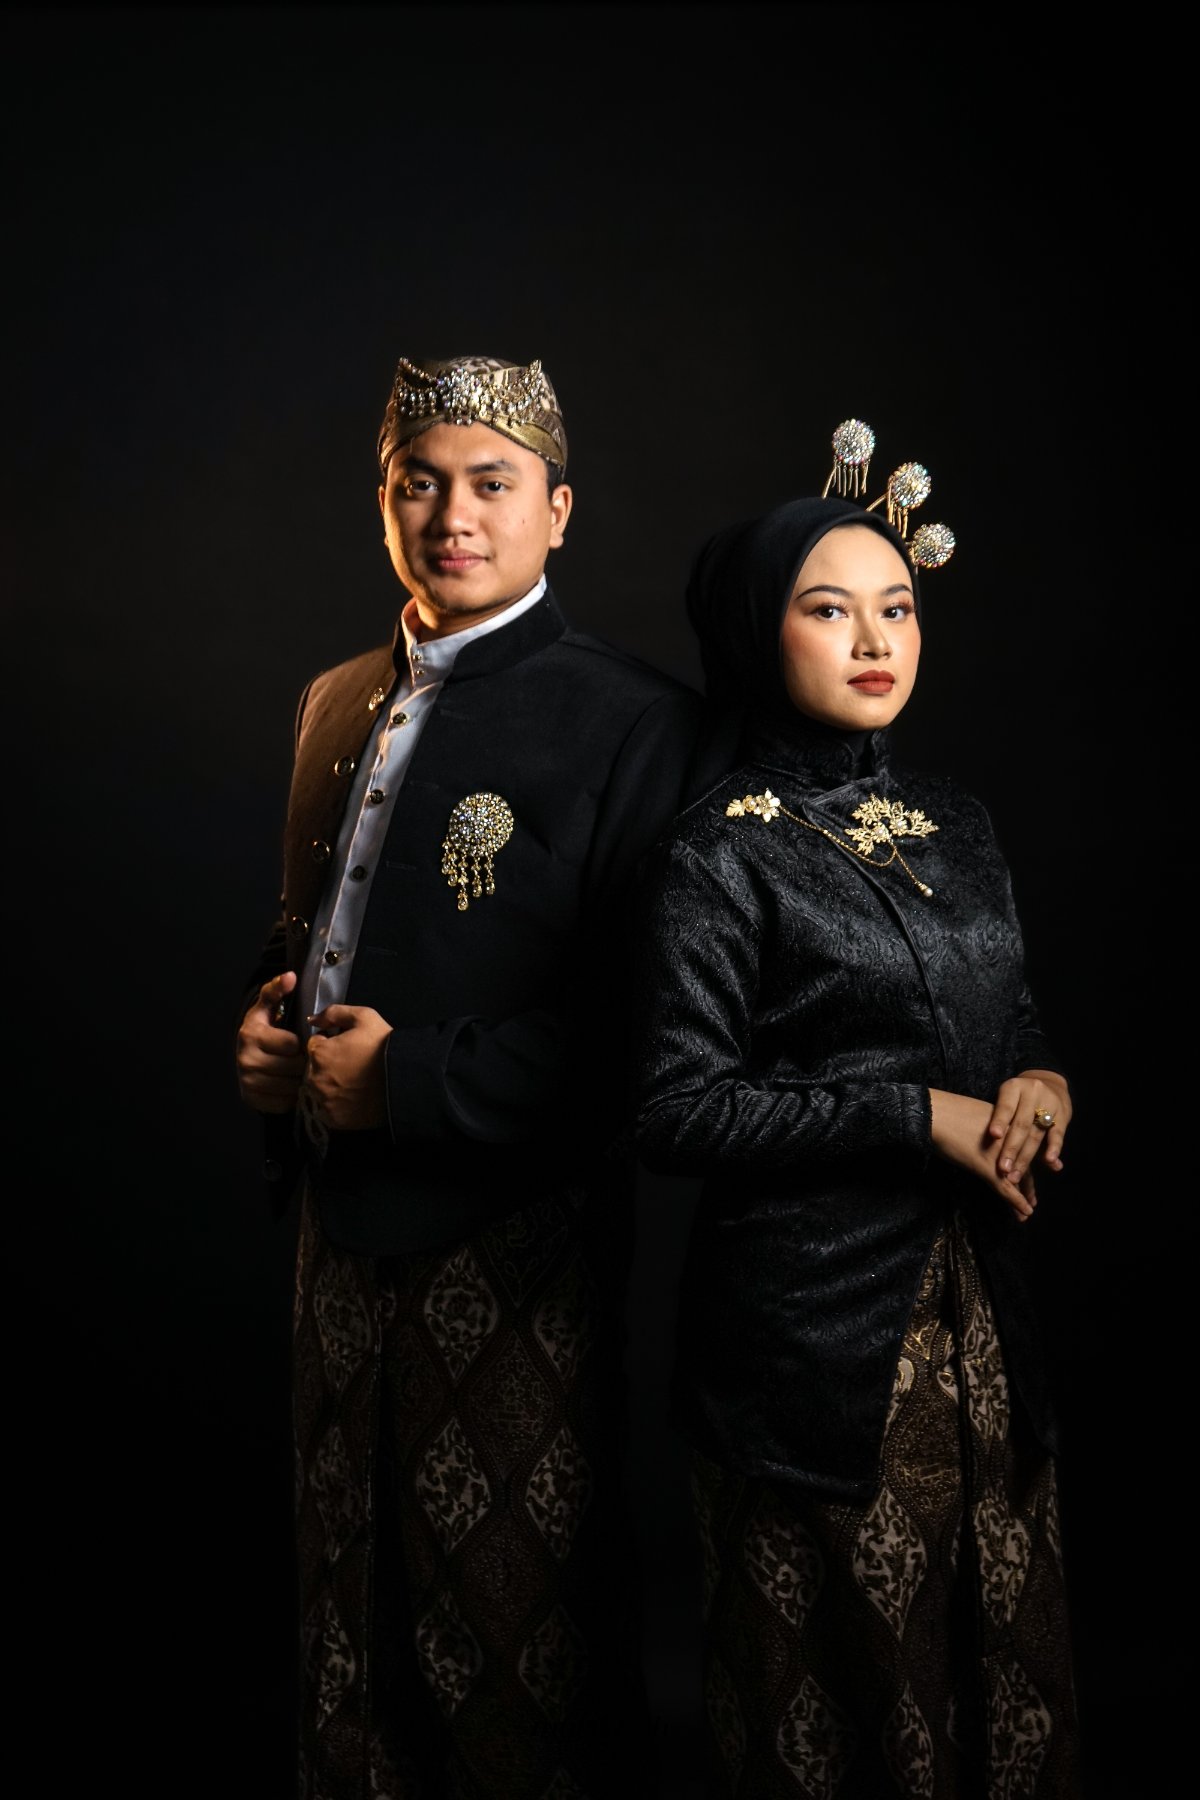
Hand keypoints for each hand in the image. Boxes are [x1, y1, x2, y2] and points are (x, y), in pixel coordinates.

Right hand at [236, 971, 304, 1113]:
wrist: (247, 1056)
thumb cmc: (265, 1030)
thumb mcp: (268, 1008)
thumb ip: (277, 991)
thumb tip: (291, 976)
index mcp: (251, 1034)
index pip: (293, 1044)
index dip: (302, 1043)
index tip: (300, 1042)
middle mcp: (245, 1059)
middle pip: (294, 1067)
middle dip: (303, 1063)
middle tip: (302, 1059)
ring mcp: (247, 1081)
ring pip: (291, 1086)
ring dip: (299, 1080)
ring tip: (296, 1071)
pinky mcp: (252, 1099)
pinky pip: (284, 1102)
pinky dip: (290, 1096)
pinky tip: (287, 1085)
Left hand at [303, 1003, 392, 1130]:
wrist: (404, 1078)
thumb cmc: (383, 1045)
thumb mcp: (363, 1017)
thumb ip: (334, 1013)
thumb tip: (313, 1020)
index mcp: (318, 1053)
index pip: (314, 1046)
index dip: (331, 1044)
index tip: (346, 1048)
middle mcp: (315, 1079)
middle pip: (313, 1070)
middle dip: (328, 1066)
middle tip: (352, 1066)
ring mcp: (324, 1101)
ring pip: (320, 1090)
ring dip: (331, 1086)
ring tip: (355, 1082)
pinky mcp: (334, 1119)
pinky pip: (328, 1110)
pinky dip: (337, 1105)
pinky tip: (354, 1097)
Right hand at [929, 1087, 1039, 1221]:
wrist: (934, 1114)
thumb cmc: (946, 1111)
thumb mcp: (975, 1115)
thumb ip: (988, 1126)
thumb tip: (986, 1136)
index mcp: (1008, 1122)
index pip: (1022, 1147)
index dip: (1025, 1163)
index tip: (1028, 1176)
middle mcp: (1011, 1138)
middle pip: (1024, 1164)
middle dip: (1027, 1184)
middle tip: (1032, 1199)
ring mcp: (1001, 1153)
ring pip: (1018, 1179)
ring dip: (1024, 1197)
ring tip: (1026, 1212)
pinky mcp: (989, 1168)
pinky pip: (1007, 1188)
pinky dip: (1017, 1202)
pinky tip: (1025, 1213)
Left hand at [985, 1069, 1071, 1185]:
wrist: (1048, 1084)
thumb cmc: (1017, 1098)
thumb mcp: (1006, 1099)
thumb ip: (998, 1117)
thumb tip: (989, 1140)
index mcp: (1013, 1087)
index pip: (1006, 1106)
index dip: (1000, 1120)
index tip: (993, 1136)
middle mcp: (1032, 1092)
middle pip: (1021, 1124)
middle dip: (1011, 1149)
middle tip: (1003, 1169)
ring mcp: (1050, 1103)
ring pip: (1036, 1133)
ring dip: (1026, 1157)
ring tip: (1016, 1175)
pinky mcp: (1063, 1115)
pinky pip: (1057, 1134)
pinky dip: (1053, 1149)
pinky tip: (1050, 1162)